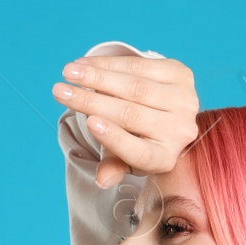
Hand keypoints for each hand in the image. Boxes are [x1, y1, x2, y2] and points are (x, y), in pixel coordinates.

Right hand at [51, 54, 200, 188]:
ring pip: (135, 86)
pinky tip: (87, 63)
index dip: (114, 138)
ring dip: (97, 77)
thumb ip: (114, 167)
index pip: (139, 152)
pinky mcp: (182, 74)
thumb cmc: (138, 140)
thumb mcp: (125, 158)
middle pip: (131, 114)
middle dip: (91, 100)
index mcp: (165, 158)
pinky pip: (141, 66)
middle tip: (60, 91)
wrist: (168, 114)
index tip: (89, 122)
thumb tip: (101, 181)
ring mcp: (185, 100)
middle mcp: (180, 130)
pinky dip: (110, 64)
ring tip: (69, 72)